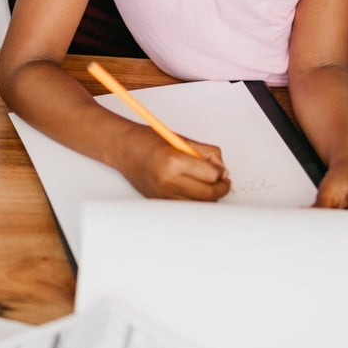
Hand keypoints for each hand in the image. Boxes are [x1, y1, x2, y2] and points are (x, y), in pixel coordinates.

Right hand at [112, 125, 230, 200]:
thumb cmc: (149, 140)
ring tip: (209, 186)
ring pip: (198, 204)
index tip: (223, 171)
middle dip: (221, 189)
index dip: (221, 173)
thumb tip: (222, 170)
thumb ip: (207, 154)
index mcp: (174, 161)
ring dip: (208, 197)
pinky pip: (185, 206)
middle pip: (207, 195)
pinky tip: (194, 190)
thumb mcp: (183, 140)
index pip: (211, 175)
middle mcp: (167, 181)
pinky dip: (193, 200)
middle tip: (224, 182)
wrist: (123, 149)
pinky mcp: (159, 201)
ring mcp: (162, 194)